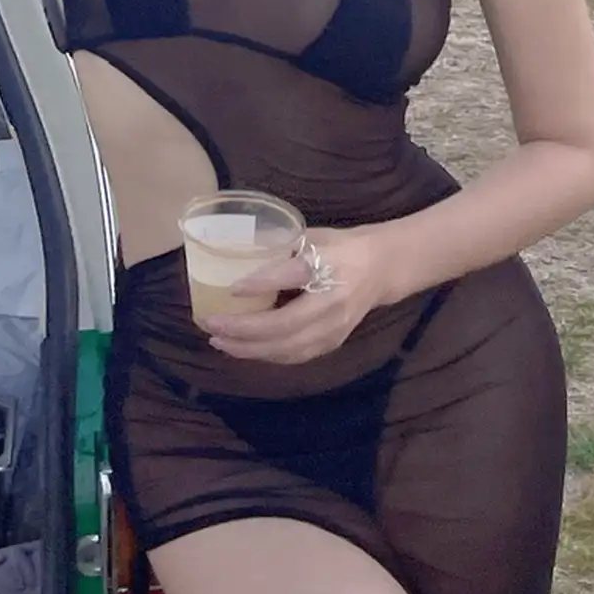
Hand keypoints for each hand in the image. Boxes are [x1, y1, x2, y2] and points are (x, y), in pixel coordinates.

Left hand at [201, 225, 393, 363]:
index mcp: (328, 265)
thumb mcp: (312, 237)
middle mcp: (332, 301)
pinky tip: (245, 349)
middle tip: (212, 325)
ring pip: (288, 348)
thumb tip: (239, 263)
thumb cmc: (340, 247)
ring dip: (250, 349)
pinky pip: (296, 355)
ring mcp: (335, 327)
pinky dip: (267, 355)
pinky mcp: (334, 342)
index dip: (261, 283)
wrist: (382, 268)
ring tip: (221, 342)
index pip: (292, 276)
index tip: (231, 289)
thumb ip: (281, 252)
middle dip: (244, 330)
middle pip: (285, 325)